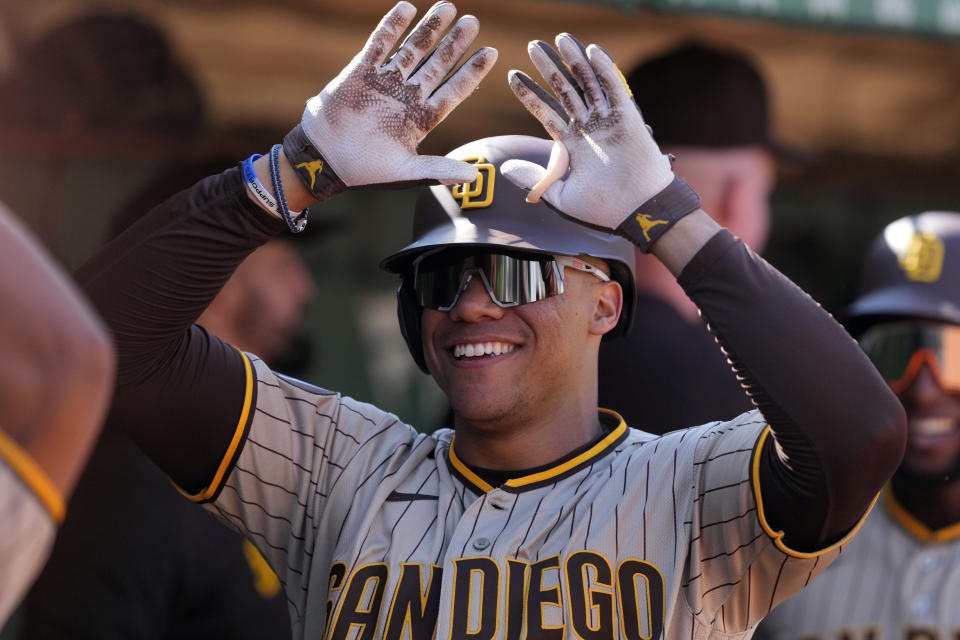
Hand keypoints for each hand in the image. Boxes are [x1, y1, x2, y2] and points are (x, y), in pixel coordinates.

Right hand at [298, 1, 496, 186]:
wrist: (326, 160)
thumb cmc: (366, 170)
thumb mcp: (407, 172)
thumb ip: (440, 169)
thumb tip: (474, 178)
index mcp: (422, 117)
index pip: (454, 90)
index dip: (471, 72)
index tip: (490, 53)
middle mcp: (408, 95)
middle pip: (438, 64)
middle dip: (455, 43)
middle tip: (473, 22)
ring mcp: (386, 81)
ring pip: (413, 49)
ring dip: (430, 28)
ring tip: (448, 8)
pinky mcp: (362, 71)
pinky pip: (379, 43)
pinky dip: (392, 26)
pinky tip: (408, 8)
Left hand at [501, 34, 673, 229]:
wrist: (638, 211)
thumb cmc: (603, 209)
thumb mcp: (560, 197)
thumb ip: (534, 180)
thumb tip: (505, 168)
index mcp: (572, 145)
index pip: (546, 112)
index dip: (530, 94)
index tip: (512, 75)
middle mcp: (589, 128)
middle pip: (565, 90)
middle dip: (549, 68)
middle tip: (533, 46)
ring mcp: (608, 120)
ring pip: (588, 84)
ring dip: (574, 61)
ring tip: (559, 39)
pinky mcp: (628, 117)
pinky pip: (615, 88)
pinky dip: (605, 69)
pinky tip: (591, 51)